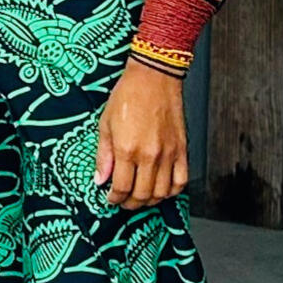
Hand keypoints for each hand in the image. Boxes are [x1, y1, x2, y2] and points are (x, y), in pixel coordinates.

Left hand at [96, 61, 188, 208]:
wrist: (154, 79)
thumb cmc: (127, 97)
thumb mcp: (105, 124)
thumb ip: (103, 155)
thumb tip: (100, 178)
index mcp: (126, 149)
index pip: (121, 186)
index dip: (114, 198)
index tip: (110, 198)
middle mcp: (149, 156)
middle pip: (142, 194)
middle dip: (130, 203)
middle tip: (123, 202)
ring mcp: (169, 155)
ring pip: (162, 192)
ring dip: (150, 201)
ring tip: (140, 198)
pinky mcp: (183, 150)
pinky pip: (181, 181)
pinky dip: (172, 191)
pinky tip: (162, 190)